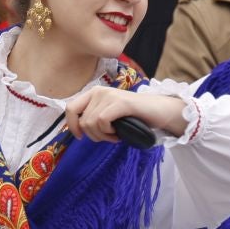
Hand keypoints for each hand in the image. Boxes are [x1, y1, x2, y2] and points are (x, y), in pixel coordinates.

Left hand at [65, 87, 187, 142]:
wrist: (159, 111)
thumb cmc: (135, 116)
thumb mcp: (109, 115)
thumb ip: (94, 117)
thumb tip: (78, 130)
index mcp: (94, 93)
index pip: (70, 108)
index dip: (72, 125)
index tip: (81, 136)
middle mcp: (99, 91)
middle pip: (82, 121)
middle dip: (93, 135)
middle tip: (108, 137)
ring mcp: (109, 95)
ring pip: (91, 123)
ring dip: (103, 136)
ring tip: (116, 135)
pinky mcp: (119, 102)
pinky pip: (102, 122)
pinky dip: (109, 132)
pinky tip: (118, 133)